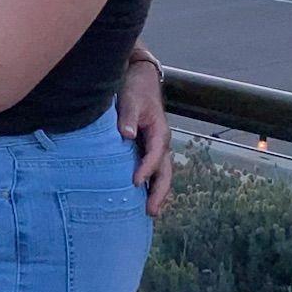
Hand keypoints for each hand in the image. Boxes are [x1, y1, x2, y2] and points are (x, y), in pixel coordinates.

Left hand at [117, 56, 173, 215]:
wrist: (140, 79)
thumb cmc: (135, 89)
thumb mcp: (130, 99)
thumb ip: (127, 117)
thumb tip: (127, 135)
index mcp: (159, 132)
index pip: (155, 155)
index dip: (146, 169)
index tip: (135, 183)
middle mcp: (161, 143)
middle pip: (164, 171)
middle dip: (160, 192)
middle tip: (151, 211)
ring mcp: (156, 147)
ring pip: (161, 174)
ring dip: (158, 193)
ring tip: (150, 212)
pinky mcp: (147, 149)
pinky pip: (153, 170)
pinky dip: (151, 185)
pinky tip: (143, 199)